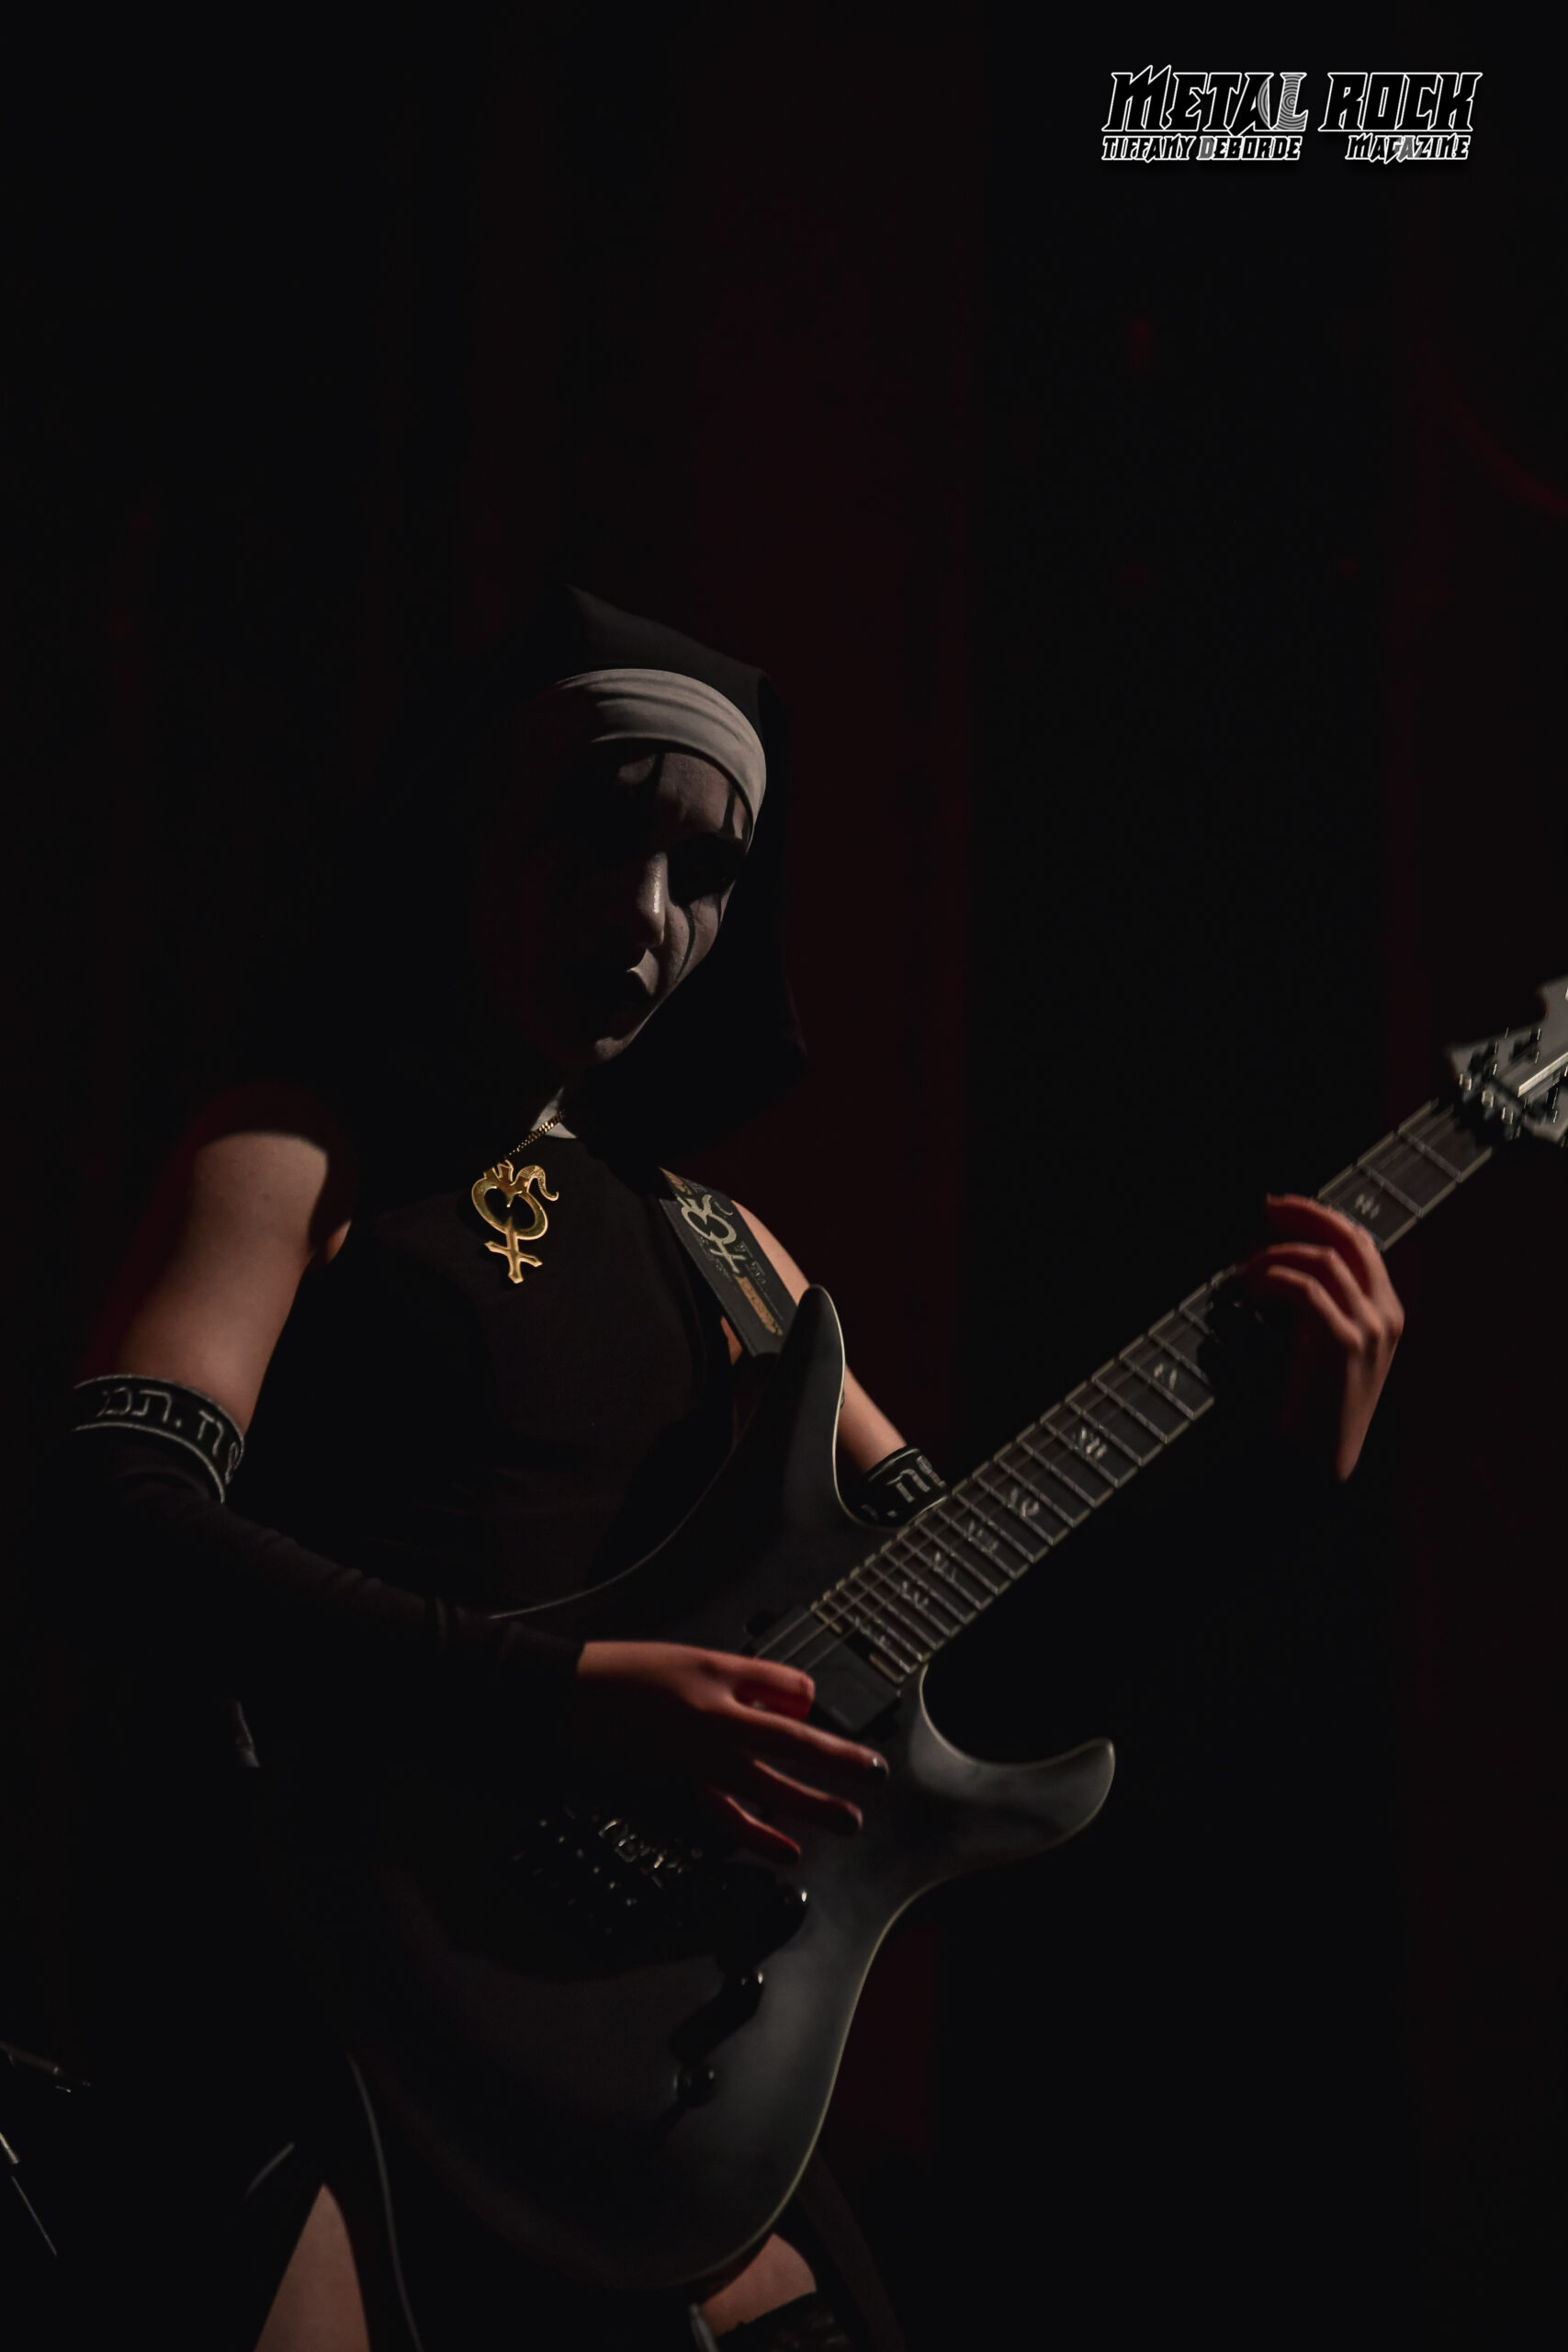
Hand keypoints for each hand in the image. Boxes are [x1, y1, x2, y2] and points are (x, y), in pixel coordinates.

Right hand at [566, 1640, 884, 1861]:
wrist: (572, 1698)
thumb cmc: (633, 1673)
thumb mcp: (698, 1659)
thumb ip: (752, 1680)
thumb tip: (796, 1703)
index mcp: (722, 1688)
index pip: (790, 1701)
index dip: (817, 1716)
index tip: (835, 1729)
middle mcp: (717, 1728)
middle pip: (791, 1748)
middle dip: (839, 1763)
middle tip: (876, 1775)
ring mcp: (699, 1765)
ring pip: (768, 1790)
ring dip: (812, 1806)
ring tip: (846, 1822)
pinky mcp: (678, 1791)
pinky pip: (727, 1820)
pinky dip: (759, 1837)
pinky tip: (785, 1849)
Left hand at [1237, 1195, 1404, 1480]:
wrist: (1318, 1462)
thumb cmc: (1311, 1406)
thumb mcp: (1324, 1350)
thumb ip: (1319, 1309)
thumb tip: (1279, 1260)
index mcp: (1388, 1314)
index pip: (1361, 1243)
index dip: (1321, 1217)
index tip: (1280, 1208)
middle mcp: (1387, 1316)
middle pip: (1349, 1238)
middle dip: (1305, 1215)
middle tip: (1265, 1207)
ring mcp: (1370, 1330)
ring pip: (1324, 1260)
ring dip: (1276, 1254)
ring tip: (1243, 1270)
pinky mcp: (1344, 1345)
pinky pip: (1305, 1290)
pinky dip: (1273, 1279)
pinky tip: (1250, 1289)